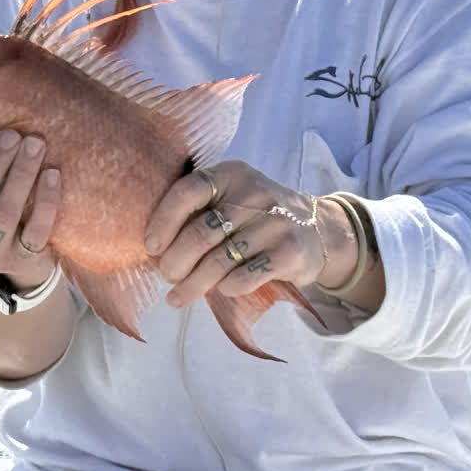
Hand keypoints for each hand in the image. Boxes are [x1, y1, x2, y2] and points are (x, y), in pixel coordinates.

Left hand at [143, 160, 355, 307]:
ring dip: (192, 285)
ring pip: (218, 262)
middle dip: (174, 262)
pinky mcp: (288, 253)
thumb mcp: (233, 197)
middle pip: (200, 234)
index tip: (151, 246)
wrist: (319, 231)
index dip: (163, 220)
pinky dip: (225, 288)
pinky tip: (219, 291)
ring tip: (177, 296)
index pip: (188, 191)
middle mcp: (253, 194)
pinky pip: (243, 277)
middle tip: (167, 276)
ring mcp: (274, 223)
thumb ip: (198, 211)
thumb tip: (153, 249)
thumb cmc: (257, 217)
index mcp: (231, 174)